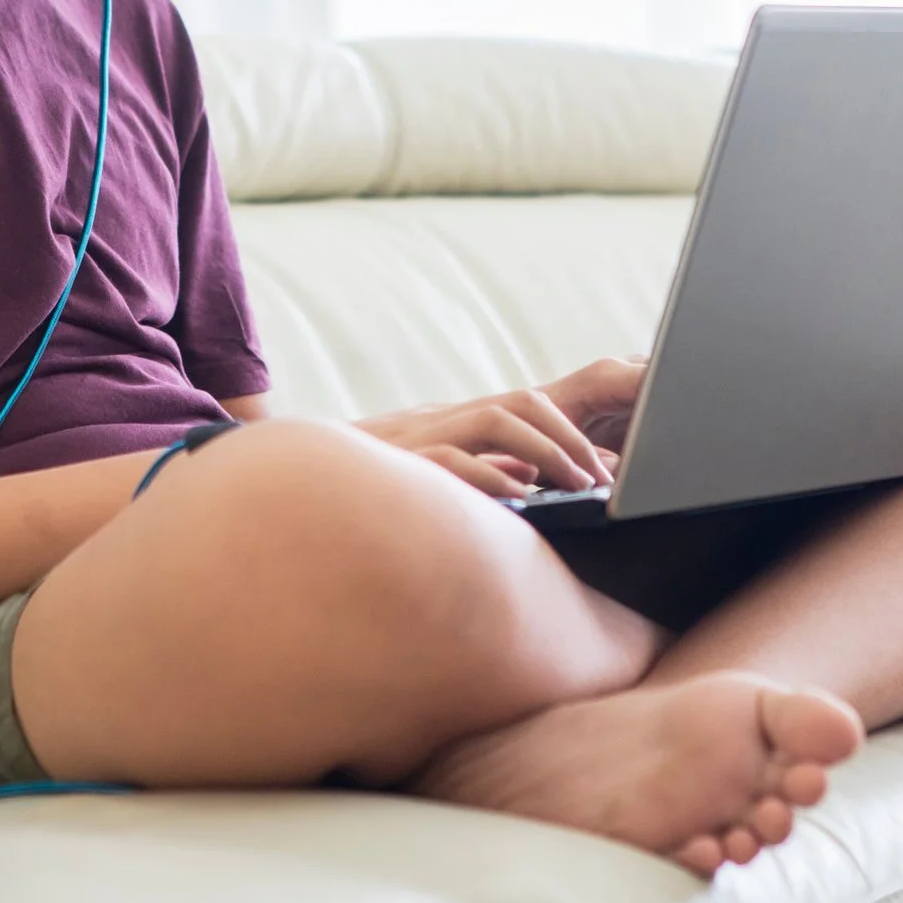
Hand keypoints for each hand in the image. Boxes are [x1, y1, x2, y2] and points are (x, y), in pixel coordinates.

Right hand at [357, 359, 642, 498]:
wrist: (297, 491)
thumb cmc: (368, 494)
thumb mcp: (435, 480)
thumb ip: (481, 473)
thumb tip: (533, 479)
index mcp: (453, 425)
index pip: (524, 408)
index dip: (570, 433)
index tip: (605, 470)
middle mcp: (440, 422)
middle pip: (521, 404)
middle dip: (569, 437)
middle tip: (601, 478)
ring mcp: (418, 439)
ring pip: (494, 419)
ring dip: (546, 449)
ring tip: (578, 485)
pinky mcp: (397, 465)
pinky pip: (450, 461)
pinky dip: (489, 476)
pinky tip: (520, 498)